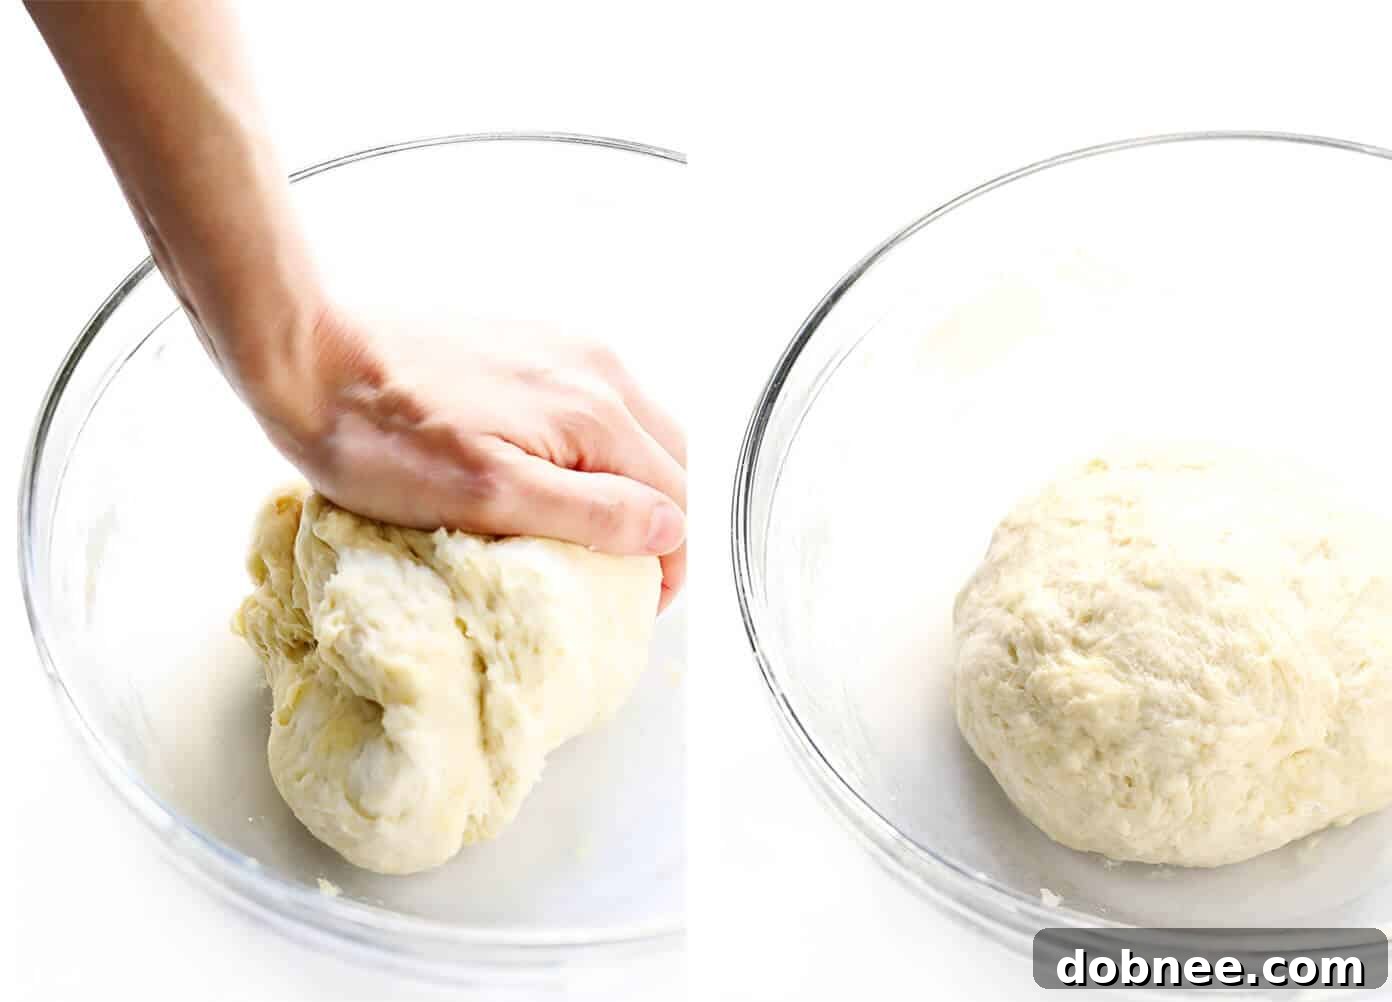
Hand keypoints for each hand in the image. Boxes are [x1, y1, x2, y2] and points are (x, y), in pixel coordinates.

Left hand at [253, 305, 686, 609]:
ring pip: (639, 430)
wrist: (310, 359)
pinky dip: (601, 449)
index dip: (670, 561)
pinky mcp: (534, 343)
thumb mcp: (488, 497)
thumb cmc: (381, 440)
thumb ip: (591, 512)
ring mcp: (567, 349)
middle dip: (662, 521)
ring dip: (634, 483)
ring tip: (596, 530)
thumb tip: (668, 530)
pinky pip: (598, 403)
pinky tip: (562, 474)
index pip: (676, 498)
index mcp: (595, 412)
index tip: (642, 602)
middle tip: (626, 573)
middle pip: (671, 459)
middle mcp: (597, 369)